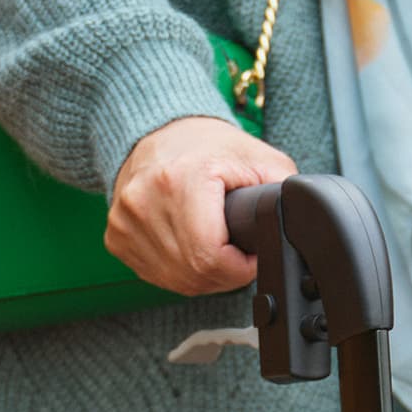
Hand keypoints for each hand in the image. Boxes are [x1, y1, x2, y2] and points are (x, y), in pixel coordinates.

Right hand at [106, 115, 296, 295]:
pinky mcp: (116, 236)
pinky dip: (178, 270)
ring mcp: (125, 222)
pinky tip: (188, 245)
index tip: (250, 253)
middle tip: (236, 250)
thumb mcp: (258, 157)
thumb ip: (281, 194)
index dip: (241, 268)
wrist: (157, 130)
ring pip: (176, 281)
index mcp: (180, 180)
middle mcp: (144, 202)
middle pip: (194, 275)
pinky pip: (156, 275)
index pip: (211, 258)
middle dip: (225, 273)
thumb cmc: (207, 145)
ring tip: (214, 244)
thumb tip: (296, 225)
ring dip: (202, 274)